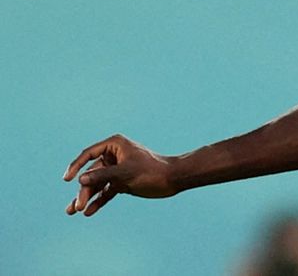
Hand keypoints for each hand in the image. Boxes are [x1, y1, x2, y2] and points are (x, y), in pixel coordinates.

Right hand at [63, 134, 177, 215]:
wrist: (171, 179)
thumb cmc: (151, 170)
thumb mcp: (125, 172)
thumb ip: (103, 175)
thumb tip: (80, 180)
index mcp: (114, 145)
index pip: (88, 154)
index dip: (75, 166)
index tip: (66, 179)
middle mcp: (113, 156)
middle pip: (91, 173)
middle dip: (83, 190)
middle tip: (77, 207)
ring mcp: (117, 170)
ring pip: (96, 184)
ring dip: (86, 197)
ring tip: (74, 211)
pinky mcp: (121, 182)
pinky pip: (105, 191)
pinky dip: (98, 200)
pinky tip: (89, 212)